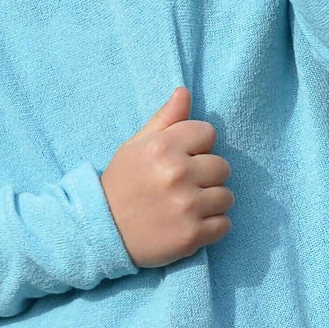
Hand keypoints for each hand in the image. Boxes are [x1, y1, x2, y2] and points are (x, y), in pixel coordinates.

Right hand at [100, 86, 232, 266]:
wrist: (101, 231)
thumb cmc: (122, 184)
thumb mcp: (135, 146)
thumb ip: (165, 119)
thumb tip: (184, 92)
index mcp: (163, 147)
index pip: (208, 133)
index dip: (197, 146)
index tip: (181, 159)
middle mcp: (177, 174)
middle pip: (222, 166)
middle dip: (206, 175)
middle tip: (183, 185)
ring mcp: (187, 206)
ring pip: (226, 196)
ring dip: (211, 202)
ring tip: (187, 205)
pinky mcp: (192, 235)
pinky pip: (224, 224)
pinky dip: (212, 226)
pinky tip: (190, 223)